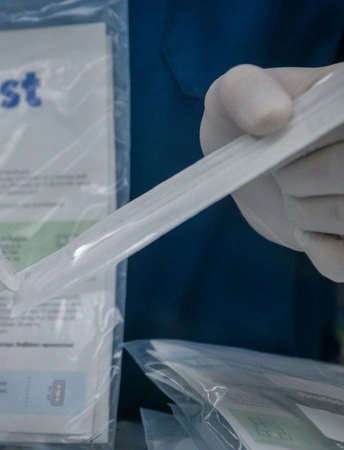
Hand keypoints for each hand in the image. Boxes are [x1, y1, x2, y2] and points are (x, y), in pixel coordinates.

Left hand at [201, 63, 343, 281]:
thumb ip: (244, 91)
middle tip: (283, 171)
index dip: (304, 147)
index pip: (338, 143)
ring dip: (306, 214)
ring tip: (297, 194)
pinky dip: (321, 251)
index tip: (280, 135)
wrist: (250, 167)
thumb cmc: (246, 124)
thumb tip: (272, 116)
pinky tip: (311, 230)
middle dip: (297, 180)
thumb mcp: (232, 96)